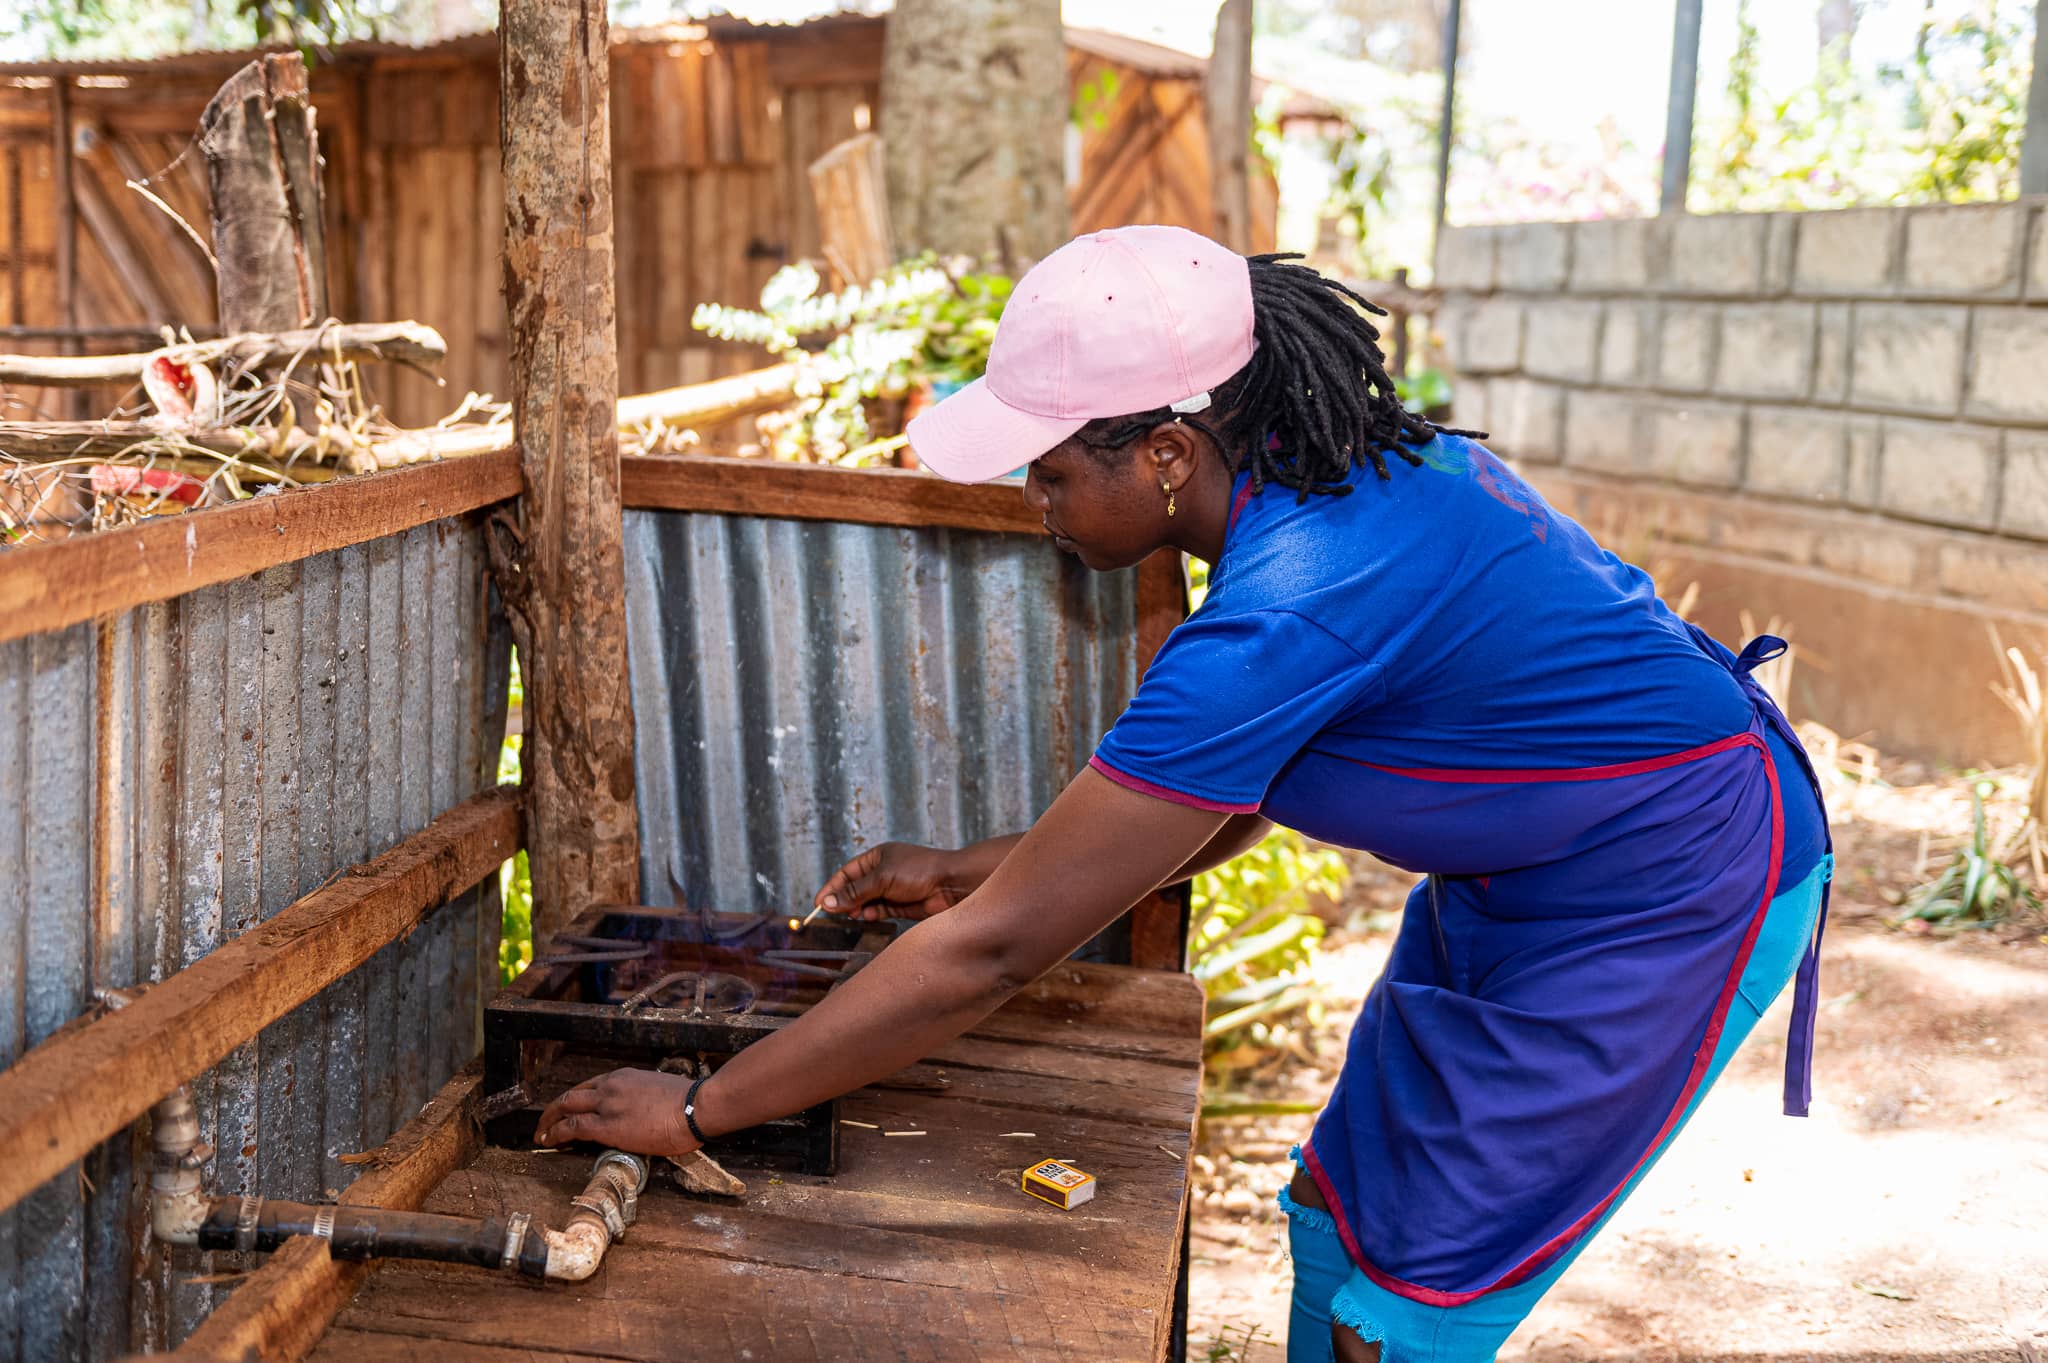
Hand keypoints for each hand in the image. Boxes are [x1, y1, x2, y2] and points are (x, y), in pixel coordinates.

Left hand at [533, 1068, 700, 1155]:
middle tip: (546, 1121)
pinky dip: (556, 1133)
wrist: (695, 1108)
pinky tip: (549, 1140)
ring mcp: (607, 1105)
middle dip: (554, 1108)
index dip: (575, 1100)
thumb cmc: (688, 1103)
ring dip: (549, 1121)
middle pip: (571, 1095)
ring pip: (566, 1107)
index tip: (570, 1109)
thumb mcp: (659, 1091)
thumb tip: (640, 1112)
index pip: (590, 1087)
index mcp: (624, 1077)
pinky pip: (572, 1127)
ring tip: (541, 1133)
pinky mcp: (607, 1127)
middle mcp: (610, 1086)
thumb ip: (642, 1099)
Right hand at [813, 842, 972, 921]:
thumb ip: (854, 892)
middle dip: (843, 900)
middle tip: (831, 913)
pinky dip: (871, 914)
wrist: (952, 884)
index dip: (832, 887)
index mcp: (878, 857)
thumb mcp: (882, 878)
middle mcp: (883, 872)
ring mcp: (892, 889)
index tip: (818, 902)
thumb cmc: (920, 871)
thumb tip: (828, 902)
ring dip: (857, 909)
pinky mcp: (901, 905)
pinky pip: (879, 910)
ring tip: (851, 915)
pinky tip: (866, 917)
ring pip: (866, 901)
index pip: (847, 872)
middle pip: (855, 888)